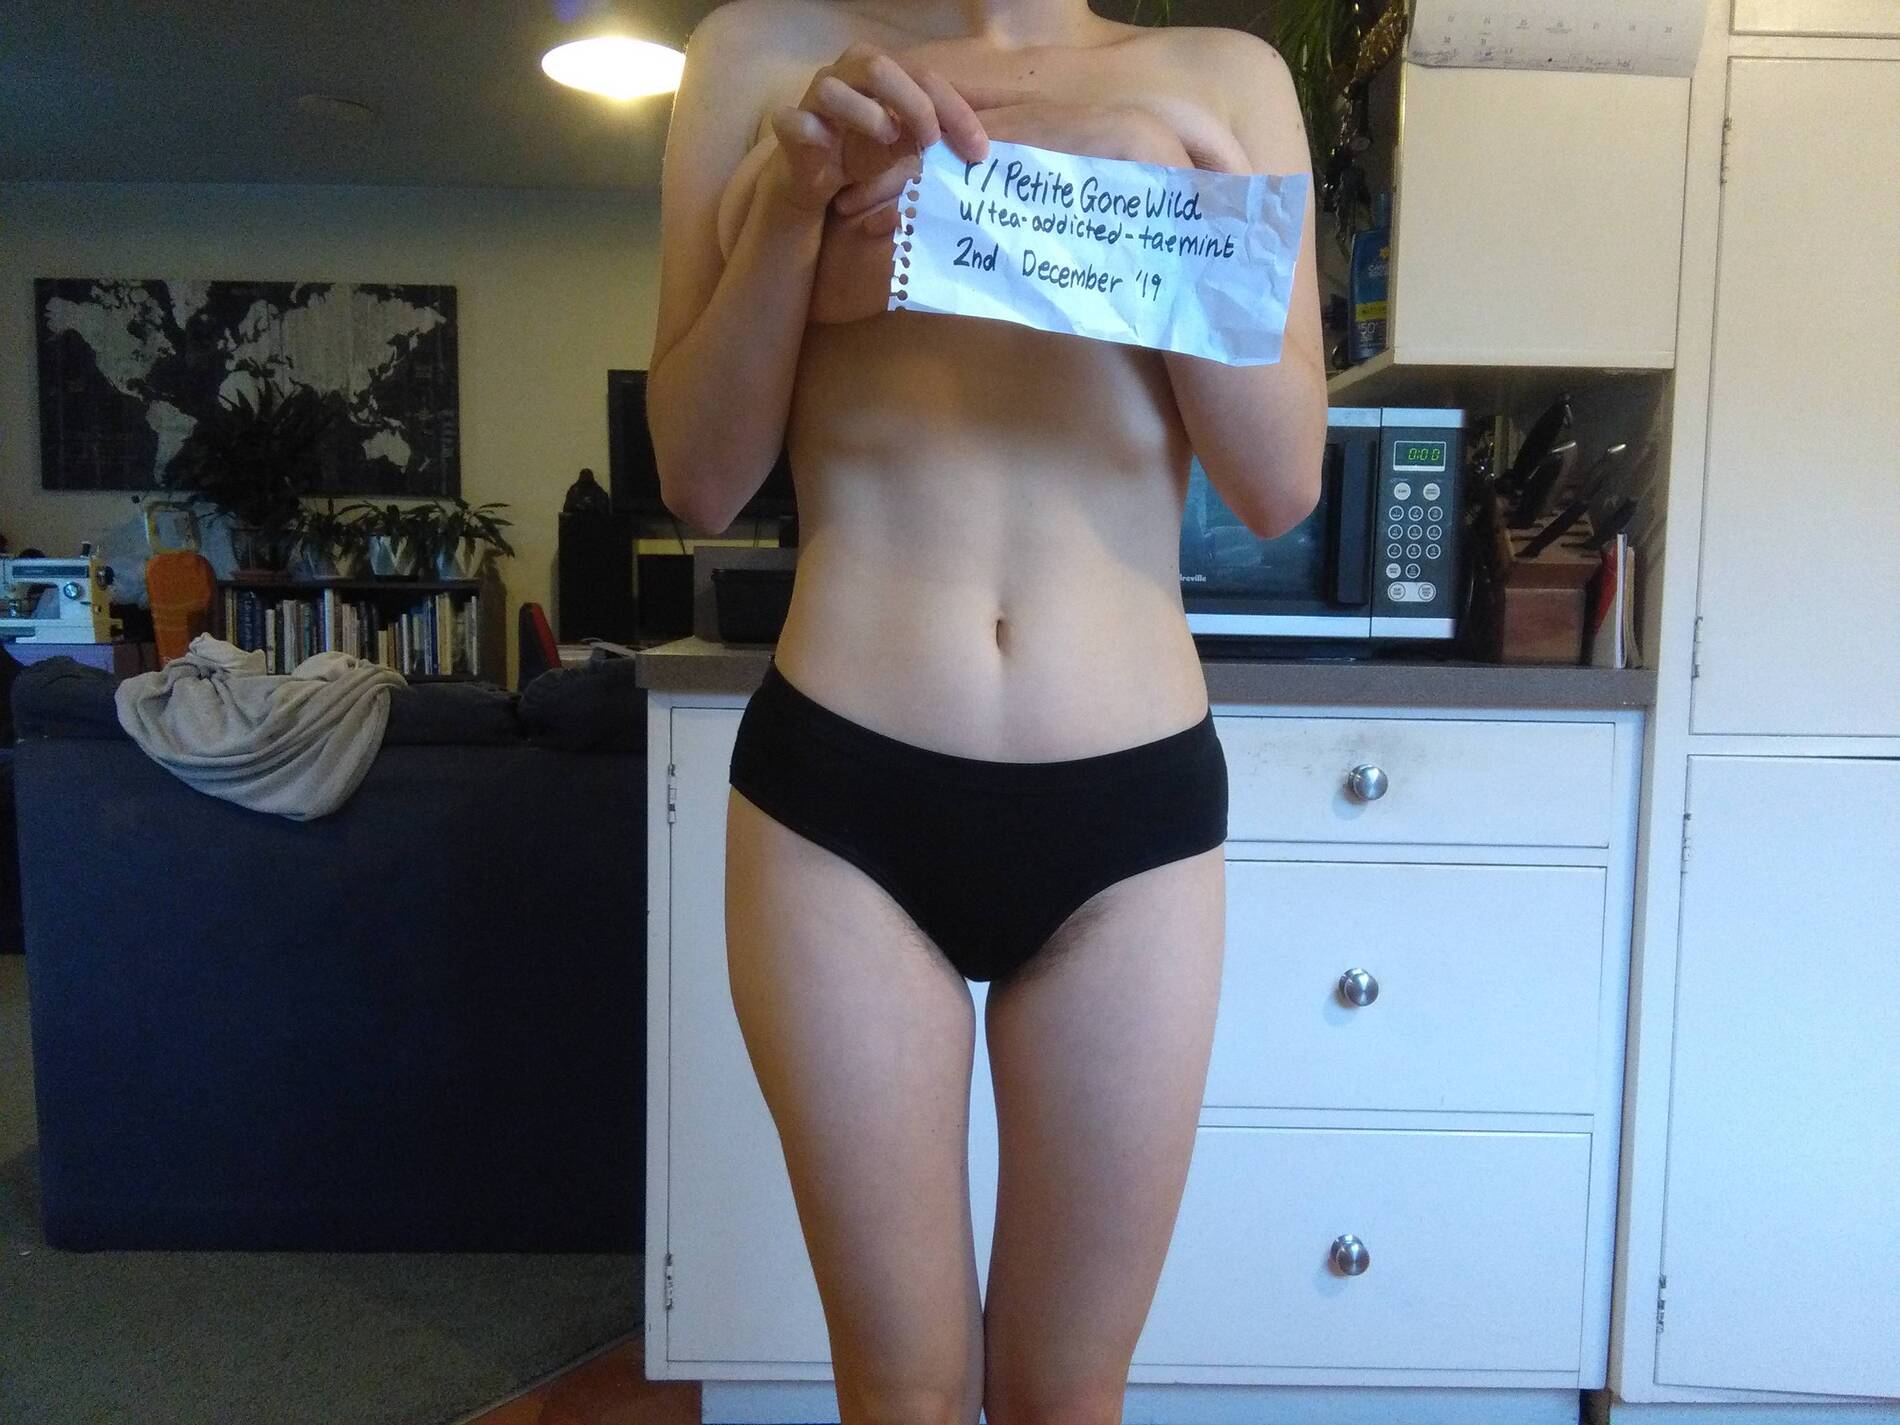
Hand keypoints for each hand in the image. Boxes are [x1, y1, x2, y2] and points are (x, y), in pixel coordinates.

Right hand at [769, 41, 988, 217]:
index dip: (956, 113)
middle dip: (914, 104)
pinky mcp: (789, 125)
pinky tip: (830, 148)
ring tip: (887, 141)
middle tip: (933, 142)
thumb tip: (987, 146)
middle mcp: (847, 74)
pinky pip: (794, 121)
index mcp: (882, 71)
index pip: (926, 79)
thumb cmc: (867, 151)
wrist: (816, 176)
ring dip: (866, 115)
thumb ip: (941, 136)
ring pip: (833, 89)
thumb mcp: (911, 143)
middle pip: (881, 68)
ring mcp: (814, 97)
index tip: (978, 151)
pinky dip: (812, 132)